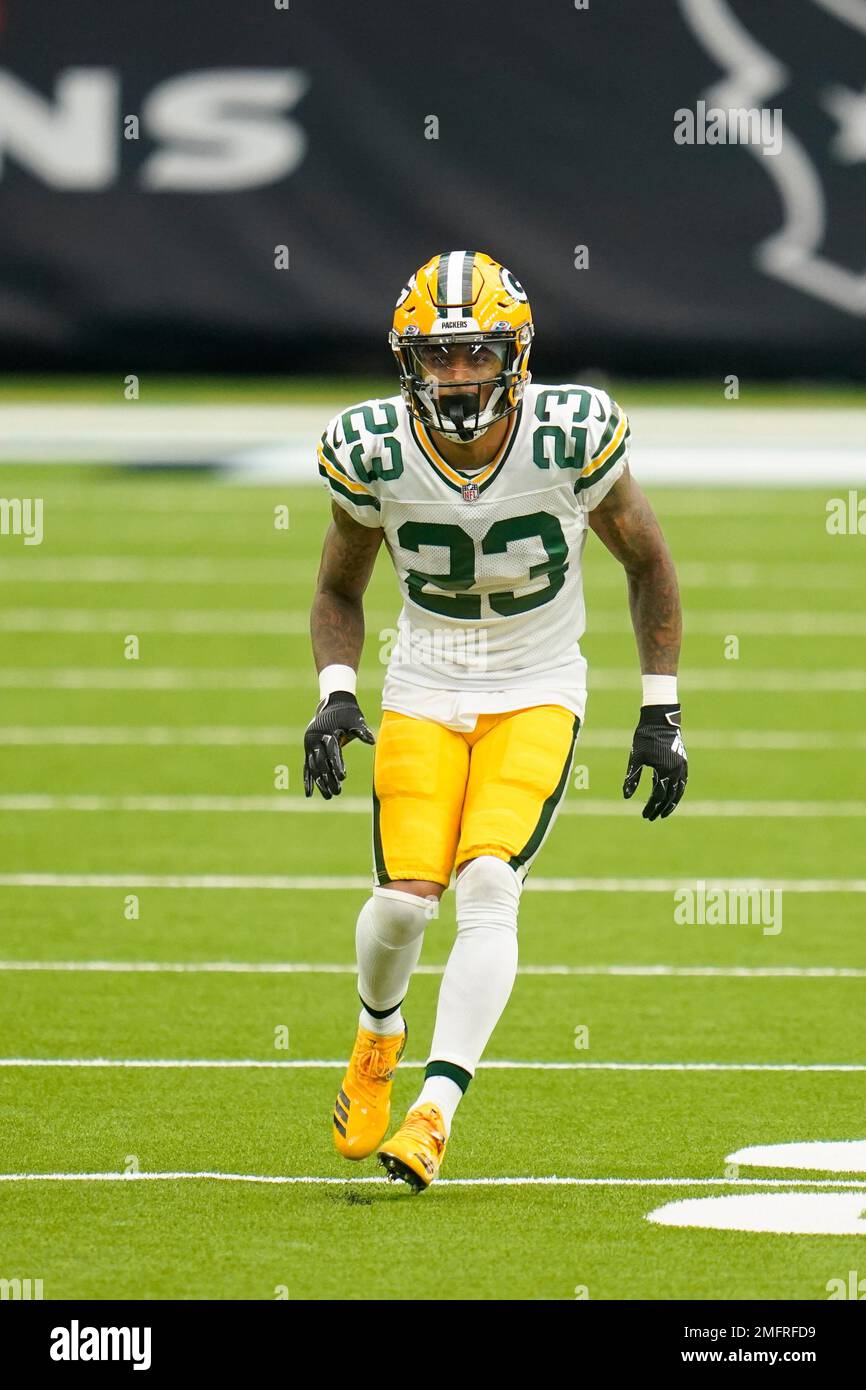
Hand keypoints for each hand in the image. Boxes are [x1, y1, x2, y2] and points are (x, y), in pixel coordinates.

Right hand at [303, 690, 374, 798]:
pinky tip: (310, 794)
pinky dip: (308, 780)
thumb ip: (361, 731)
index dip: (336, 764)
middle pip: (321, 762)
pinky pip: (306, 767)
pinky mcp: (308, 750)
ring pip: (313, 767)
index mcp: (326, 732)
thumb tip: (372, 741)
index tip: (343, 778)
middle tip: (338, 792)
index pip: (331, 751)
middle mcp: (315, 739)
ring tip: (329, 796)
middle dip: (328, 777)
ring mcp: (310, 745)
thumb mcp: (355, 719)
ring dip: (320, 782)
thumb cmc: (347, 713)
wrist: (333, 703)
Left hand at [623, 704, 687, 820]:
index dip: (651, 807)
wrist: (660, 719)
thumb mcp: (636, 757)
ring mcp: (682, 767)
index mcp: (665, 771)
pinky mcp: (684, 762)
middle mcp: (677, 771)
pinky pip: (683, 782)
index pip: (658, 796)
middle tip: (652, 817)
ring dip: (672, 803)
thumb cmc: (645, 737)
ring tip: (664, 812)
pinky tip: (672, 796)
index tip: (644, 815)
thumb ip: (632, 777)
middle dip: (660, 808)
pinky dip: (678, 791)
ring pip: (679, 791)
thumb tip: (626, 796)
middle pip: (670, 796)